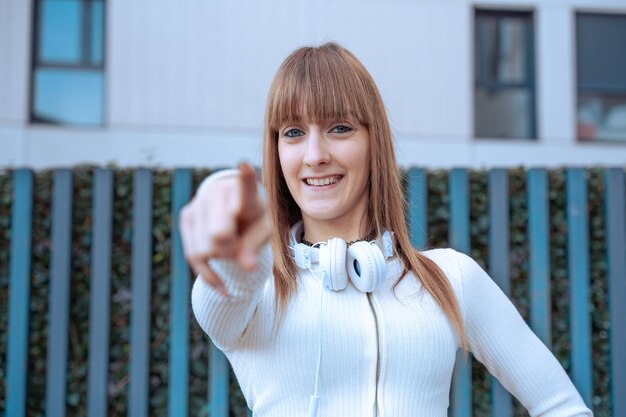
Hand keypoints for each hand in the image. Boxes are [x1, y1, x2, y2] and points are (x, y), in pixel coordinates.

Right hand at [179, 163, 271, 295]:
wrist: (232, 212)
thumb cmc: (254, 221)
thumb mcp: (263, 233)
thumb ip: (255, 248)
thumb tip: (248, 267)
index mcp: (247, 194)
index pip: (246, 188)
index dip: (245, 179)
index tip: (245, 165)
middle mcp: (219, 191)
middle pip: (219, 235)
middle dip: (230, 249)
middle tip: (238, 242)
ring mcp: (199, 201)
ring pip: (203, 249)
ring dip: (218, 258)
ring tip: (229, 246)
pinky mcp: (185, 215)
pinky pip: (192, 256)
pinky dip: (208, 273)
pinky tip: (220, 281)